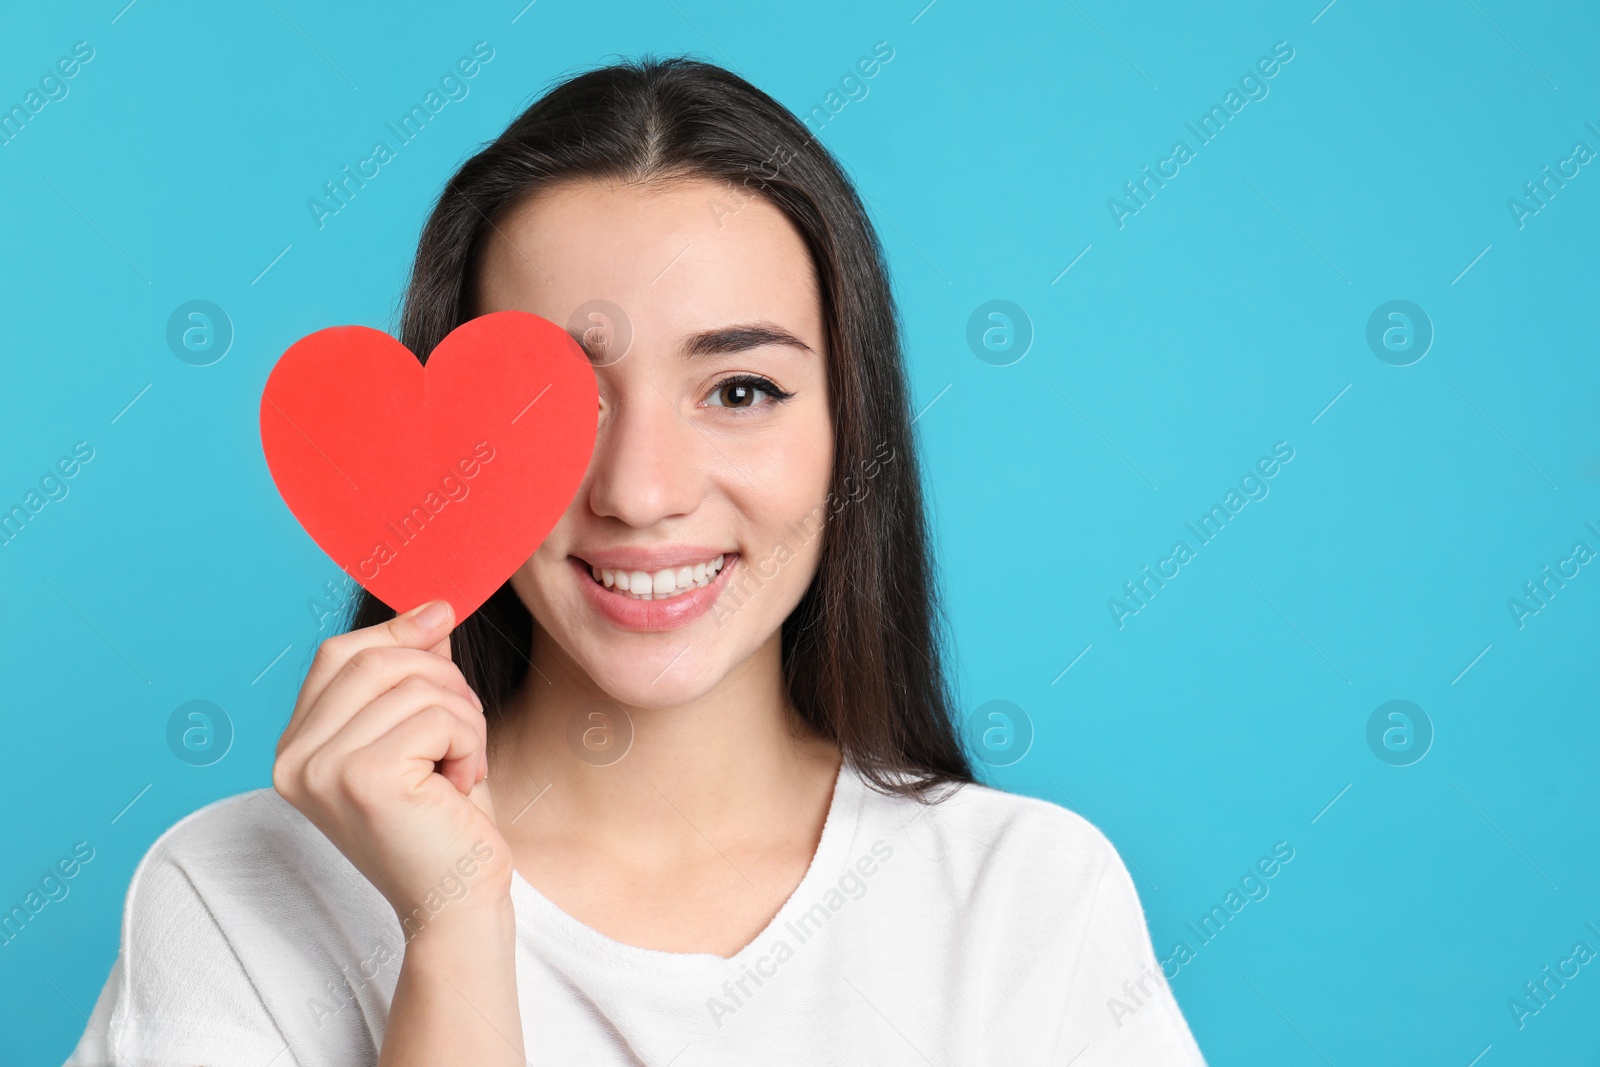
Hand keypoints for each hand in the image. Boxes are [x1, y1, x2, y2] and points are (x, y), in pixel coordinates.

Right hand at [273, 600, 511, 927]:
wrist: (458, 900)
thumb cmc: (444, 820)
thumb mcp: (425, 732)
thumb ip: (415, 672)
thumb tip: (432, 608)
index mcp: (295, 746)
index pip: (338, 653)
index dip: (397, 631)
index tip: (444, 619)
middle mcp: (294, 759)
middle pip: (378, 659)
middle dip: (443, 682)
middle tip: (464, 734)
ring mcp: (323, 770)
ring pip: (418, 686)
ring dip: (465, 720)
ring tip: (460, 768)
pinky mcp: (365, 779)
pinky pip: (437, 717)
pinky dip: (469, 743)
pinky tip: (459, 786)